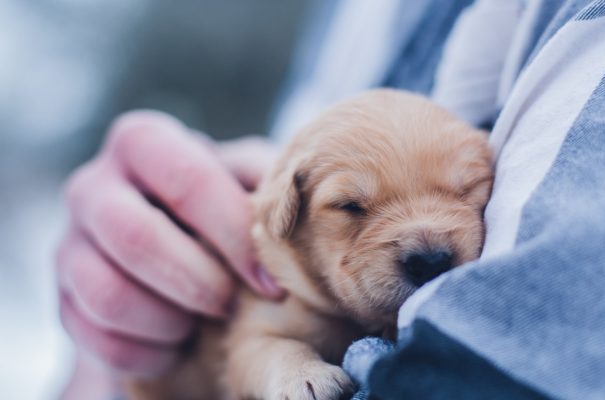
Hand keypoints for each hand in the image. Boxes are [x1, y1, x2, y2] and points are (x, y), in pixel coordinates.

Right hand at [56, 110, 282, 378]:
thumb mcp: (247, 178)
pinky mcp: (63, 296)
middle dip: (196, 282)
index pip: (188, 180)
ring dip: (168, 319)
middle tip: (231, 305)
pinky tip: (178, 343)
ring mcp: (69, 242)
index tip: (272, 282)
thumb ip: (266, 180)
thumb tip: (300, 200)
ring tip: (203, 322)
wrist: (174, 243)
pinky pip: (94, 336)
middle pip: (134, 236)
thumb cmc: (223, 204)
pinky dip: (146, 351)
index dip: (234, 236)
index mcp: (143, 142)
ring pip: (106, 293)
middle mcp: (93, 185)